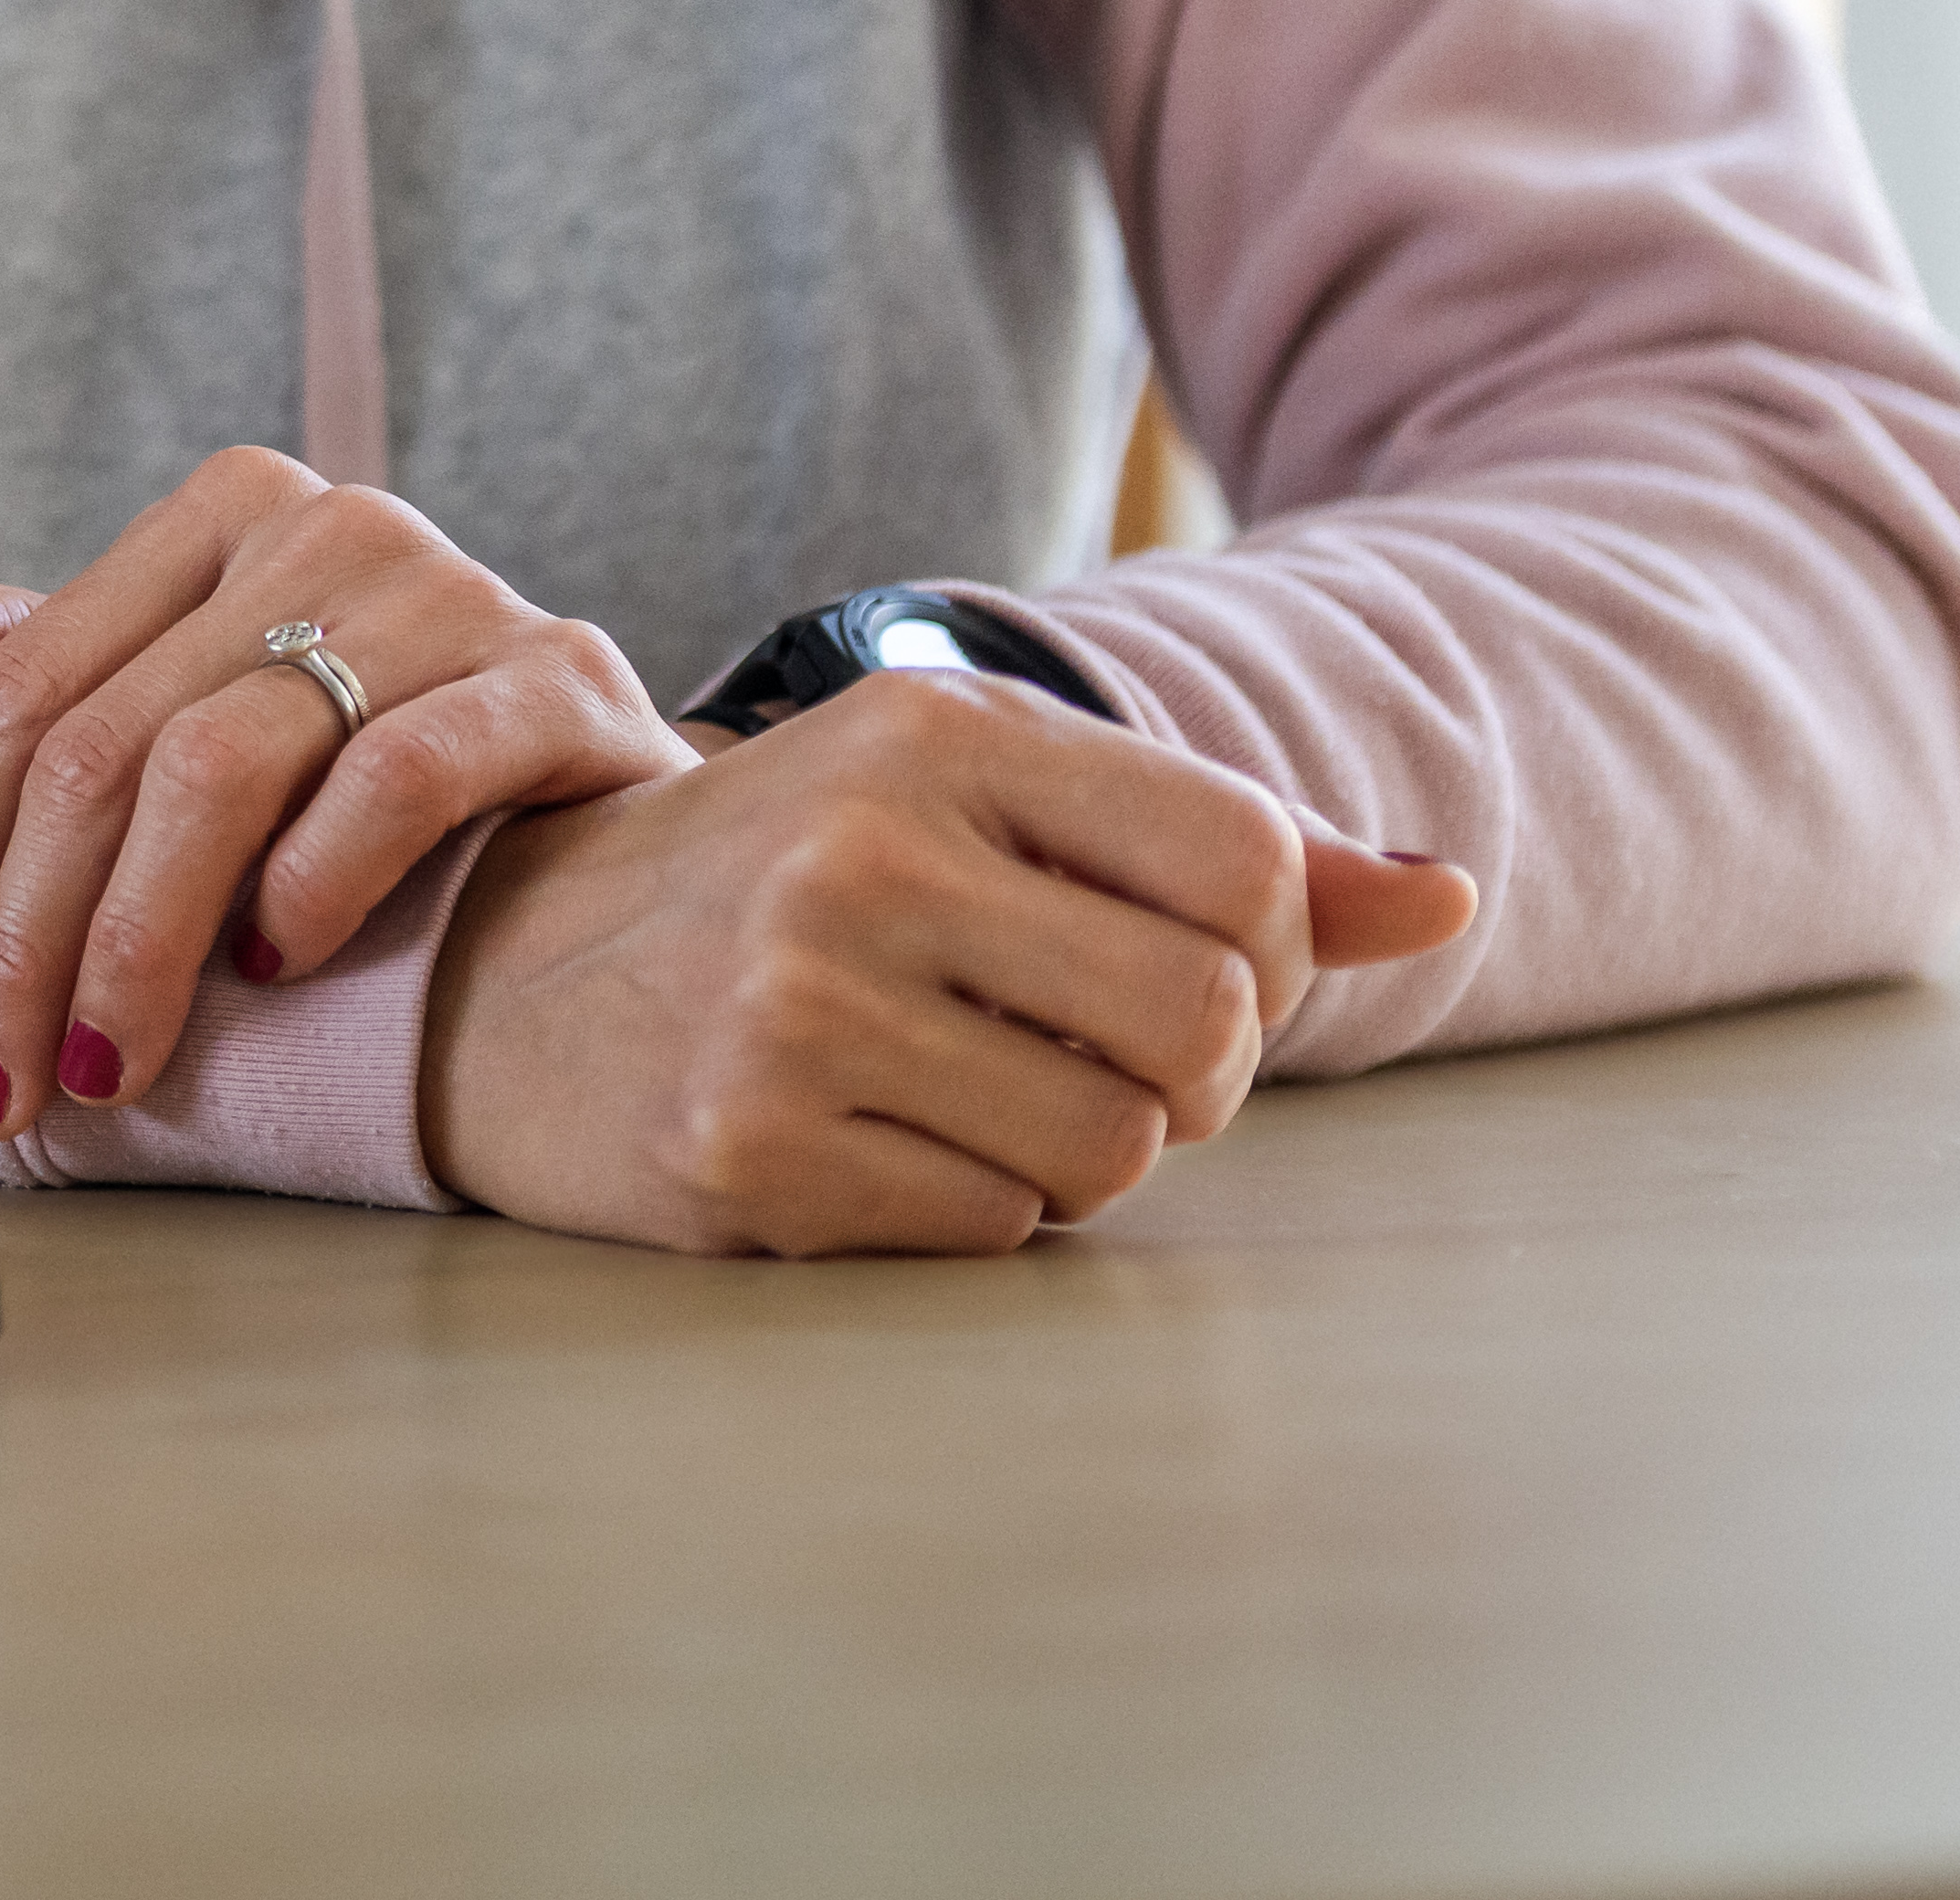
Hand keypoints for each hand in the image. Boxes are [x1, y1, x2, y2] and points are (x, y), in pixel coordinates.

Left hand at [0, 444, 696, 1131]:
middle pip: (106, 744)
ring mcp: (447, 589)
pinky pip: (400, 775)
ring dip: (143, 940)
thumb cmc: (373, 754)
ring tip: (114, 1060)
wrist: (607, 790)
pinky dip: (313, 882)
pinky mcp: (558, 676)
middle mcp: (324, 529)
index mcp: (217, 516)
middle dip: (29, 935)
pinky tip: (276, 968)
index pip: (21, 694)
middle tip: (0, 1073)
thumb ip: (47, 676)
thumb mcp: (197, 701)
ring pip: (223, 766)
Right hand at [423, 672, 1476, 1249]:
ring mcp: (791, 1005)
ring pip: (1115, 1151)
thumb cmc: (796, 879)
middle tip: (1072, 1048)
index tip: (1177, 963)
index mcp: (936, 730)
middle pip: (1208, 1026)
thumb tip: (1452, 898)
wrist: (506, 970)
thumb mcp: (986, 804)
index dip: (1266, 954)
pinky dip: (966, 1206)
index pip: (1251, 868)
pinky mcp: (747, 1149)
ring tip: (959, 1090)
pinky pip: (995, 1229)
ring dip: (1075, 1151)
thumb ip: (1220, 849)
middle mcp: (861, 852)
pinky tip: (866, 1138)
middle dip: (1182, 1073)